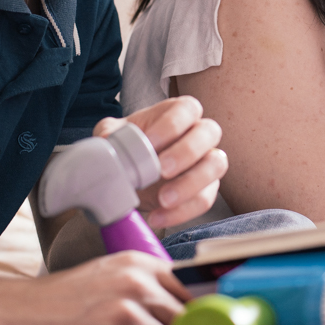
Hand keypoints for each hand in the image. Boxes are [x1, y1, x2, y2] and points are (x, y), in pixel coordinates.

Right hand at [0, 252, 187, 324]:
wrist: (23, 309)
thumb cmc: (71, 295)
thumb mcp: (114, 274)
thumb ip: (151, 285)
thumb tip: (192, 310)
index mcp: (141, 263)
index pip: (192, 289)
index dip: (203, 313)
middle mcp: (137, 283)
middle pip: (187, 319)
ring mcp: (124, 313)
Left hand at [93, 96, 226, 228]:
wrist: (131, 180)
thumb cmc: (129, 150)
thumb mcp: (114, 137)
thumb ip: (110, 133)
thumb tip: (108, 139)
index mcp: (178, 113)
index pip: (187, 108)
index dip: (172, 124)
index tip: (150, 143)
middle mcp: (199, 132)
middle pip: (209, 132)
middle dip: (186, 151)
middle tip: (161, 170)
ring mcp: (207, 159)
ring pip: (216, 165)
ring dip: (191, 184)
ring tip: (163, 199)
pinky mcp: (207, 188)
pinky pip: (205, 199)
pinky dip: (182, 211)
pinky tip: (158, 217)